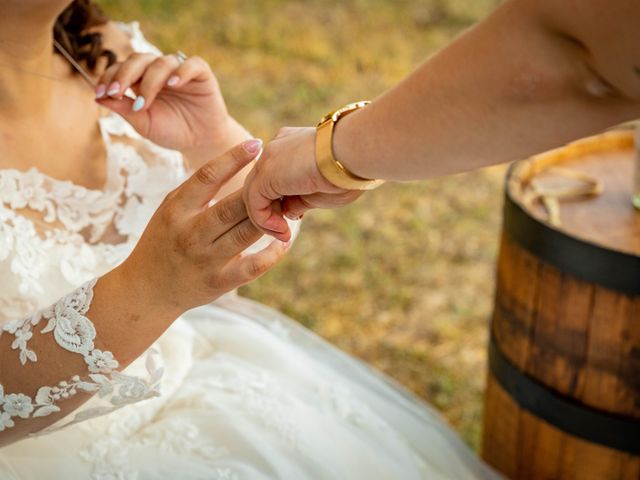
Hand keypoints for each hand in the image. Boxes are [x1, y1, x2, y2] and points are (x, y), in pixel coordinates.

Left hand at [95, 52, 245, 160]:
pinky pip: (192, 64)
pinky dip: (182, 72)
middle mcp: (159, 72)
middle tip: (116, 92)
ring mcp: (180, 71)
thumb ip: (124, 110)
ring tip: (145, 103)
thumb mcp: (144, 124)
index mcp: (142, 80)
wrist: (201, 143)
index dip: (109, 77)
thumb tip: (98, 98)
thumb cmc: (173, 132)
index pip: (121, 68)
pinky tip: (173, 84)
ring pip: (161, 62)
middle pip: (138, 59)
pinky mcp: (201, 74)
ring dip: (150, 81)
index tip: (101, 93)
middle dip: (124, 74)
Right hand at [119, 139, 288, 313]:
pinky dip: (273, 253)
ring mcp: (206, 259)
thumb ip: (199, 190)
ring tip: (288, 203)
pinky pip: (254, 266)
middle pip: (232, 206)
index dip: (233, 158)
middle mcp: (191, 233)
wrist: (147, 290)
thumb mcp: (171, 209)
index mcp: (177, 210)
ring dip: (272, 218)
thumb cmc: (164, 240)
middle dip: (259, 190)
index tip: (256, 143)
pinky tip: (285, 240)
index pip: (206, 177)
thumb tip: (236, 161)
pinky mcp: (220, 282)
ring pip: (246, 233)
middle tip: (281, 175)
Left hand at [243, 127, 362, 241]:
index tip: (298, 217)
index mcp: (292, 145)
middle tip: (284, 233)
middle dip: (271, 212)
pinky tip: (282, 230)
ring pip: (253, 194)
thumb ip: (302, 199)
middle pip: (261, 185)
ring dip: (266, 221)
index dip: (282, 201)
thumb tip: (288, 212)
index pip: (276, 176)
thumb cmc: (348, 171)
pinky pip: (254, 203)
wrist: (355, 153)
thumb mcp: (323, 189)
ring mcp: (268, 158)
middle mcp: (276, 148)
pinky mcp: (265, 173)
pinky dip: (264, 221)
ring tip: (283, 235)